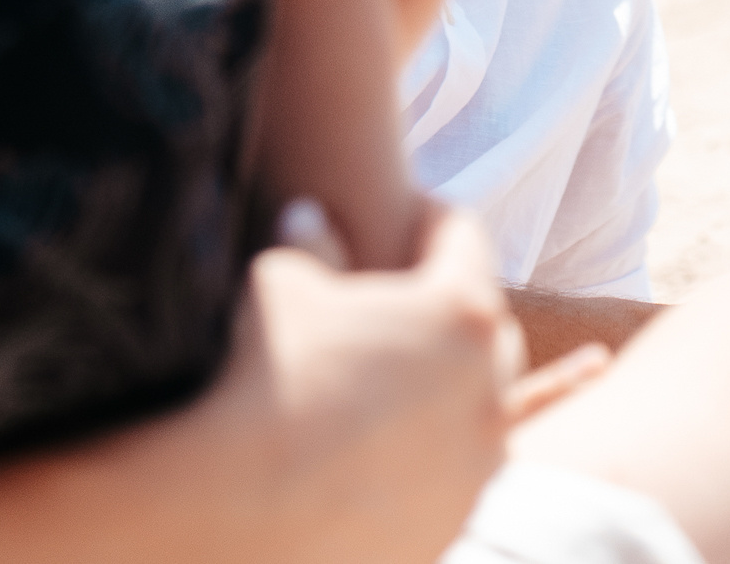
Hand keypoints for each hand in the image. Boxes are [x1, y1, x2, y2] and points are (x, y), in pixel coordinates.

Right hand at [207, 203, 517, 563]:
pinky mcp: (449, 521)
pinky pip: (450, 471)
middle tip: (400, 294)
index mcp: (462, 315)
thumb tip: (307, 217)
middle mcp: (488, 391)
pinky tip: (386, 445)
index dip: (426, 216)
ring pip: (477, 406)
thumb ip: (310, 246)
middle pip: (484, 325)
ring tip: (392, 373)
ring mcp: (476, 466)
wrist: (241, 510)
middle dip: (446, 305)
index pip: (462, 237)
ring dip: (444, 384)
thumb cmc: (266, 375)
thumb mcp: (281, 285)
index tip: (405, 208)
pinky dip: (425, 450)